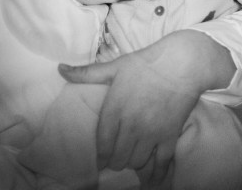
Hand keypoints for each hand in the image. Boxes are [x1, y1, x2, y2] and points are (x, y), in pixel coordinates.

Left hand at [58, 30, 234, 186]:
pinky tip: (151, 178)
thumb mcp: (114, 66)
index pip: (102, 143)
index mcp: (114, 109)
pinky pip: (161, 164)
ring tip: (132, 159)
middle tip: (117, 157)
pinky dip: (155, 174)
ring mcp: (151, 133)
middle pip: (118, 158)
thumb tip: (60, 69)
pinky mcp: (169, 136)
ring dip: (133, 163)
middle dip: (116, 160)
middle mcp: (131, 125)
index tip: (100, 160)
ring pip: (137, 162)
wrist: (180, 64)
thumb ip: (86, 73)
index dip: (100, 157)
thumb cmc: (145, 64)